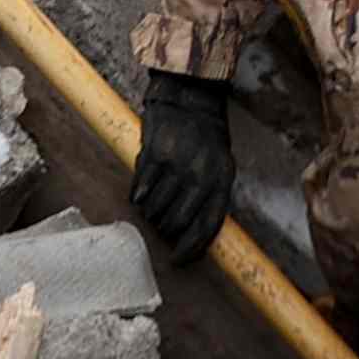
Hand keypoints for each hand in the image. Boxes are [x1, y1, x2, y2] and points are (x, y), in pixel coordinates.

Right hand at [130, 69, 234, 260]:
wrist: (190, 97)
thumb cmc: (207, 139)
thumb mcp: (221, 167)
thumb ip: (211, 199)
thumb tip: (192, 239)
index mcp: (221, 180)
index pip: (207, 227)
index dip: (191, 250)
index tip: (177, 261)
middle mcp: (201, 175)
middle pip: (176, 222)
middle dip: (166, 231)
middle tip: (162, 226)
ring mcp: (177, 165)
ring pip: (155, 210)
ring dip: (151, 214)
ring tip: (152, 207)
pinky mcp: (155, 155)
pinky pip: (140, 191)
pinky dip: (138, 198)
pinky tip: (140, 194)